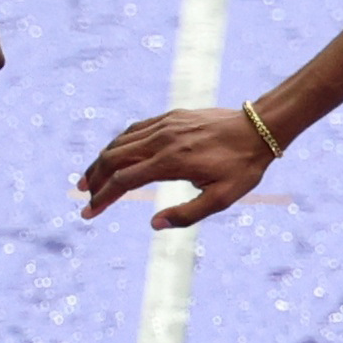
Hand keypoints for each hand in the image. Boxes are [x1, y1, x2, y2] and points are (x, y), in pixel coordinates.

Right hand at [81, 103, 277, 229]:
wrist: (259, 128)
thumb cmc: (242, 167)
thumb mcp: (221, 199)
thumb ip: (187, 214)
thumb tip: (154, 224)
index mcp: (171, 162)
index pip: (124, 181)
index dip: (103, 198)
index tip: (89, 212)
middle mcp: (162, 140)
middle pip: (113, 159)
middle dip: (94, 179)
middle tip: (84, 198)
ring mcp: (164, 125)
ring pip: (120, 142)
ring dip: (101, 161)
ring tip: (90, 178)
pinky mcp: (170, 117)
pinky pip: (135, 130)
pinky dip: (118, 144)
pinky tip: (114, 154)